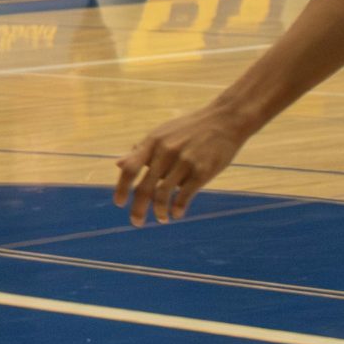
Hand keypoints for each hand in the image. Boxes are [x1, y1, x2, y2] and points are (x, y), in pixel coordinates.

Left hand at [114, 100, 254, 224]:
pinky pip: (185, 194)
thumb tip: (118, 164)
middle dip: (138, 208)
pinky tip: (177, 214)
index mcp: (152, 142)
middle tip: (136, 222)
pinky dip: (178, 207)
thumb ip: (141, 151)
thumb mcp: (161, 134)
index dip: (122, 188)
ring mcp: (183, 161)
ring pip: (164, 193)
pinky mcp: (202, 170)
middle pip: (144, 186)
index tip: (119, 203)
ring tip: (161, 219)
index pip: (130, 168)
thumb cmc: (189, 129)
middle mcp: (165, 152)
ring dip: (160, 211)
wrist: (224, 121)